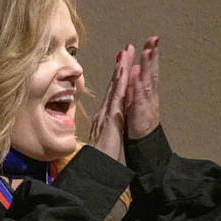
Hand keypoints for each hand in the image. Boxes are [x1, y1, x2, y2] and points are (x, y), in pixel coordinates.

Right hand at [88, 44, 133, 160]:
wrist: (94, 170)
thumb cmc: (98, 160)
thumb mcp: (101, 143)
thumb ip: (102, 132)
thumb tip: (101, 128)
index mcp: (104, 119)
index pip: (112, 95)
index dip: (117, 79)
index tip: (122, 64)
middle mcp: (103, 113)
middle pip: (113, 87)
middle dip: (119, 68)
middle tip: (125, 49)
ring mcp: (106, 114)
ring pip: (115, 88)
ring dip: (121, 69)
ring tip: (126, 52)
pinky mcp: (110, 119)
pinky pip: (117, 98)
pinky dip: (120, 83)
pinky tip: (124, 71)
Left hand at [124, 36, 159, 139]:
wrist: (138, 145)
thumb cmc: (135, 126)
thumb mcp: (132, 105)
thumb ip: (133, 90)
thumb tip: (131, 76)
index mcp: (143, 93)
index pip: (146, 72)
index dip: (148, 56)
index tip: (150, 41)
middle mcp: (147, 97)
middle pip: (150, 73)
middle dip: (151, 55)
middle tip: (153, 38)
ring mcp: (145, 104)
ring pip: (146, 82)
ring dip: (148, 66)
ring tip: (148, 51)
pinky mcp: (140, 114)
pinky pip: (139, 98)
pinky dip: (138, 86)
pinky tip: (137, 75)